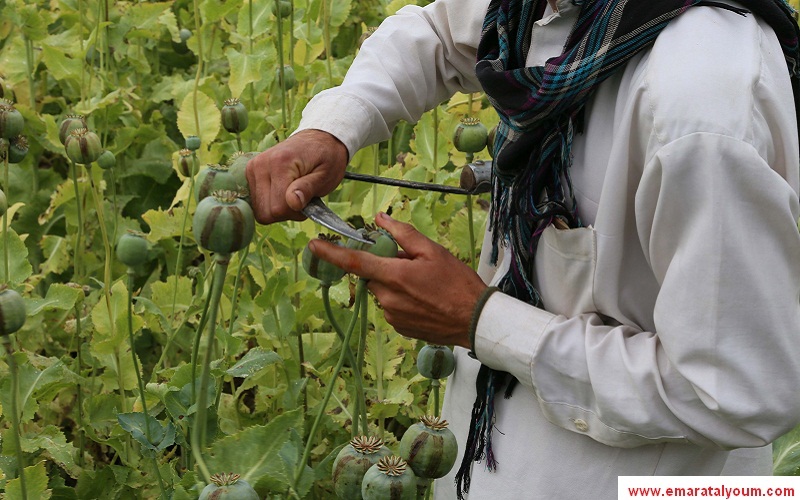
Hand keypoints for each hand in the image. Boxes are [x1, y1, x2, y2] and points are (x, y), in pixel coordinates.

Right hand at [245, 129, 347, 223]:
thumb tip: (293, 203)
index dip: (296, 212)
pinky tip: (283, 193)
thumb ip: (308, 189)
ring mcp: (252, 169)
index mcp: (280, 163)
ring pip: (259, 211)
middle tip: (301, 199)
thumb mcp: (326, 175)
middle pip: (265, 212)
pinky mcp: (250, 173)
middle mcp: (260, 165)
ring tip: (293, 194)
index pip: (279, 208)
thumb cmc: (326, 158)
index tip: (308, 201)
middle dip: (286, 212)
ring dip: (278, 209)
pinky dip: (270, 203)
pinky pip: (256, 203)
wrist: (318, 139)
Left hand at [309, 212, 486, 347]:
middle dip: (385, 267)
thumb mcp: (433, 251)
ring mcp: (392, 316)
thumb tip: (380, 219)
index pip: (354, 263)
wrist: (474, 320)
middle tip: (412, 265)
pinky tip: (423, 299)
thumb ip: (403, 234)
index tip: (313, 245)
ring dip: (394, 283)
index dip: (331, 253)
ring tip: (423, 284)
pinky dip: (400, 299)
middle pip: (371, 275)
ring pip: (381, 291)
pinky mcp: (398, 327)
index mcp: (395, 276)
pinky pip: (390, 306)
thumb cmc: (458, 284)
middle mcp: (388, 298)